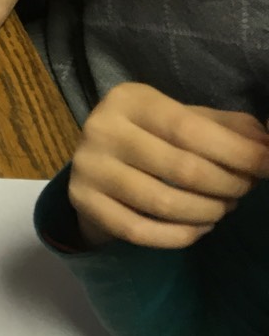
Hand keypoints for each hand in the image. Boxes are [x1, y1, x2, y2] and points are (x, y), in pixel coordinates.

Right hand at [69, 83, 268, 248]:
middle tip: (243, 189)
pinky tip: (200, 226)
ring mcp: (89, 167)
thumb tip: (267, 144)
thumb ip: (226, 128)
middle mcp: (102, 129)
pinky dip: (181, 235)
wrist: (95, 162)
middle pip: (181, 169)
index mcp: (129, 100)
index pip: (189, 129)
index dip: (237, 152)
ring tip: (222, 207)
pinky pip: (141, 231)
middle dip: (227, 185)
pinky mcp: (84, 201)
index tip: (268, 165)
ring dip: (209, 211)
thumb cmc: (150, 136)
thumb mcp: (182, 119)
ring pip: (164, 203)